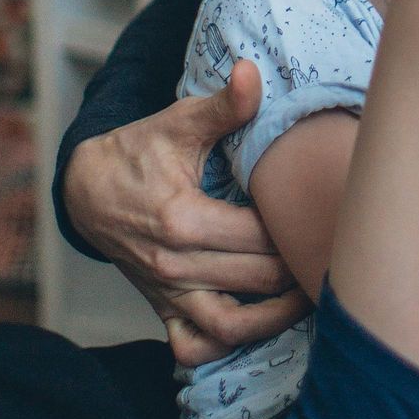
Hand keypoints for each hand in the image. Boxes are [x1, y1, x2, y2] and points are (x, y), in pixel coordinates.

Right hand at [61, 59, 308, 365]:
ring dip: (277, 319)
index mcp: (182, 219)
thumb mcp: (179, 122)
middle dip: (299, 268)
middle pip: (258, 280)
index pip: (259, 235)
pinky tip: (259, 326)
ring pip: (231, 328)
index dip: (296, 226)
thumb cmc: (140, 152)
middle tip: (331, 252)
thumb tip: (253, 72)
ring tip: (310, 295)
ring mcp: (167, 292)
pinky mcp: (162, 308)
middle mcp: (174, 264)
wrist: (86, 188)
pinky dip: (226, 346)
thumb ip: (224, 106)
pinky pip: (195, 346)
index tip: (323, 215)